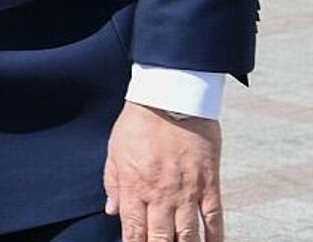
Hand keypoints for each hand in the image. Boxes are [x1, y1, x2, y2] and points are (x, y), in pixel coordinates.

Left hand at [104, 101, 223, 241]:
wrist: (170, 98)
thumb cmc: (138, 122)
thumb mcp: (114, 150)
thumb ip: (112, 182)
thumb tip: (111, 211)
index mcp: (133, 186)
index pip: (133, 229)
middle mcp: (159, 194)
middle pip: (160, 237)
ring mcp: (186, 192)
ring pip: (188, 234)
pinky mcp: (209, 185)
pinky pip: (214, 219)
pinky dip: (215, 238)